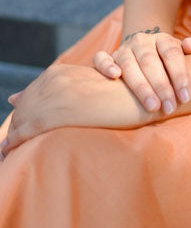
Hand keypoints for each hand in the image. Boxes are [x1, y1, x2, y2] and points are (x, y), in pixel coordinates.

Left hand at [0, 63, 147, 156]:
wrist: (139, 98)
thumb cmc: (115, 97)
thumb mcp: (81, 88)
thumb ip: (51, 92)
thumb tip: (12, 98)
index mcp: (59, 73)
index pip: (29, 96)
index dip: (20, 116)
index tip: (12, 134)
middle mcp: (56, 78)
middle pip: (24, 107)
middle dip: (13, 128)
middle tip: (4, 150)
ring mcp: (59, 93)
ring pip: (24, 118)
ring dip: (12, 137)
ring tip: (4, 154)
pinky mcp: (63, 110)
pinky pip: (31, 128)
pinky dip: (17, 141)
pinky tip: (10, 152)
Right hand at [92, 30, 190, 114]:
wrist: (143, 50)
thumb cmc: (166, 60)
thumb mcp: (180, 53)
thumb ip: (190, 48)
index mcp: (162, 39)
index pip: (172, 54)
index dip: (180, 75)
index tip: (185, 97)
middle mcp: (141, 41)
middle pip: (151, 62)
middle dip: (161, 86)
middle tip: (169, 107)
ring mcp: (124, 48)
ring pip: (129, 65)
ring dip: (141, 87)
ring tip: (152, 106)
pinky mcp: (109, 57)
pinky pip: (101, 58)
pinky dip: (106, 65)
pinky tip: (114, 76)